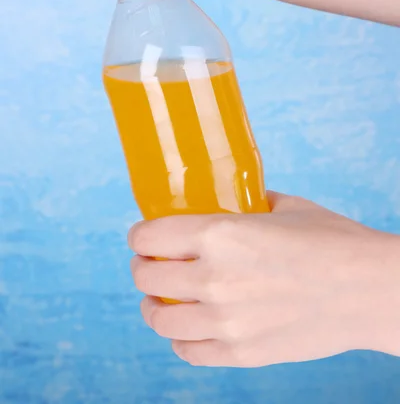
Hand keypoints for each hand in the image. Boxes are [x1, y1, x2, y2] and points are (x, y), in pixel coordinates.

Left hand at [127, 192, 399, 366]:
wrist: (370, 289)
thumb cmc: (332, 241)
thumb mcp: (284, 207)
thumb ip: (247, 203)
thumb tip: (229, 200)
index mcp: (219, 234)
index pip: (149, 236)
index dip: (140, 235)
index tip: (144, 235)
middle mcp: (214, 279)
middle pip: (146, 276)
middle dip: (144, 267)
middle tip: (153, 263)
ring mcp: (226, 322)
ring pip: (160, 320)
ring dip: (154, 306)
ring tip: (162, 299)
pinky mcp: (242, 352)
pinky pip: (189, 352)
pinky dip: (181, 339)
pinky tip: (189, 328)